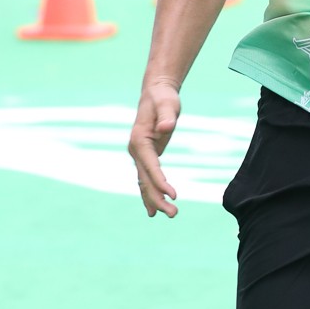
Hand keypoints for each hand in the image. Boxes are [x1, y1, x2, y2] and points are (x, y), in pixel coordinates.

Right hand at [129, 80, 181, 217]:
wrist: (156, 93)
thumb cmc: (163, 98)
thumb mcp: (168, 104)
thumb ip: (167, 116)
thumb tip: (165, 128)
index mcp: (139, 140)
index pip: (150, 166)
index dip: (160, 182)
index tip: (173, 195)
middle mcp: (135, 150)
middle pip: (145, 179)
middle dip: (158, 198)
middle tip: (173, 213)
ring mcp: (139, 155)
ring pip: (145, 182)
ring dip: (155, 200)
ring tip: (170, 215)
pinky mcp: (146, 156)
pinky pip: (146, 179)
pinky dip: (150, 193)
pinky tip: (155, 208)